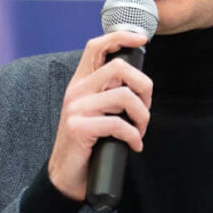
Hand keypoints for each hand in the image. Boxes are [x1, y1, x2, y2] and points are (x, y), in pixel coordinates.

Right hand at [46, 28, 154, 201]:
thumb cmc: (88, 145)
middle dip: (144, 88)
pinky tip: (135, 146)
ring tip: (140, 131)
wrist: (67, 176)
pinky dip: (134, 136)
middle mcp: (76, 91)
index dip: (120, 37)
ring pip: (124, 96)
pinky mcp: (79, 128)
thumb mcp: (95, 112)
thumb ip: (109, 94)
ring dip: (142, 117)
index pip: (96, 47)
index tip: (142, 40)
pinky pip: (119, 124)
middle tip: (145, 109)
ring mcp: (76, 108)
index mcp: (81, 83)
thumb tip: (139, 84)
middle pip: (120, 68)